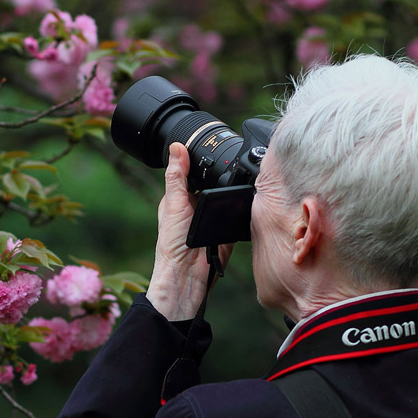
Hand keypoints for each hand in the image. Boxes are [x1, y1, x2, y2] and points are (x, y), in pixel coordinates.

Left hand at [146, 143, 231, 320]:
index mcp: (182, 197)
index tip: (209, 142)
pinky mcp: (228, 229)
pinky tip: (246, 200)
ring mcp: (214, 217)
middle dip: (221, 174)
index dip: (201, 159)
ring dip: (231, 191)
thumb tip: (176, 147)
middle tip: (230, 159)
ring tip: (239, 178)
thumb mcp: (173, 204)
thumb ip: (176, 177)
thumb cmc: (172, 245)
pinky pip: (239, 214)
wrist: (187, 275)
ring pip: (227, 196)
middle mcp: (198, 206)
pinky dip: (242, 208)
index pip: (194, 172)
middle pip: (213, 182)